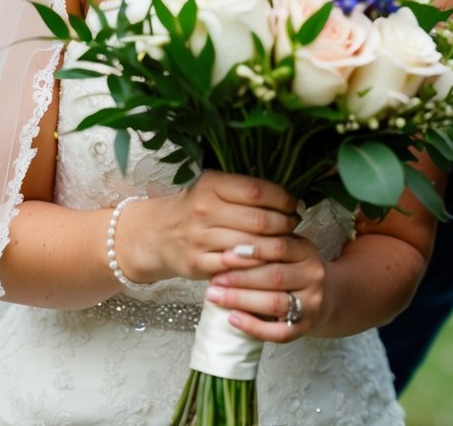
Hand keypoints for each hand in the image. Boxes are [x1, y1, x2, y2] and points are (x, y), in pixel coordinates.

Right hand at [119, 171, 299, 283]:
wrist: (158, 234)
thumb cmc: (196, 208)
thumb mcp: (214, 188)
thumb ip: (245, 190)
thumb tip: (290, 199)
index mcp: (211, 184)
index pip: (256, 190)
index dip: (282, 199)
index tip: (294, 204)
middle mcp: (204, 209)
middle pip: (258, 220)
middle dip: (284, 224)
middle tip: (294, 224)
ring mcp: (200, 238)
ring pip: (251, 245)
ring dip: (276, 246)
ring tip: (286, 243)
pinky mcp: (198, 264)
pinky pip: (237, 267)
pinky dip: (257, 266)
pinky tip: (268, 262)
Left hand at [204, 233, 326, 342]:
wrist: (325, 295)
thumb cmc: (292, 268)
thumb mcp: (286, 249)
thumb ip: (264, 244)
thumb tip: (226, 248)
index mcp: (306, 251)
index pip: (280, 247)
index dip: (252, 251)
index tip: (224, 255)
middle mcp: (313, 276)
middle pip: (275, 276)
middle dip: (240, 279)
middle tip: (214, 280)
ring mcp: (311, 304)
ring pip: (276, 303)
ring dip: (241, 300)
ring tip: (216, 297)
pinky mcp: (305, 328)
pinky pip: (279, 332)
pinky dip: (253, 326)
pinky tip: (232, 318)